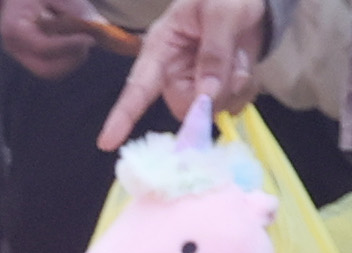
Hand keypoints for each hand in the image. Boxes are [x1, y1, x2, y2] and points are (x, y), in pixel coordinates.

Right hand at [0, 0, 101, 77]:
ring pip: (52, 71)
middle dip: (72, 58)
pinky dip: (68, 57)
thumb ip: (74, 7)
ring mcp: (21, 55)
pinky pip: (52, 67)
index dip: (68, 45)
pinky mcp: (29, 58)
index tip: (89, 38)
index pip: (42, 46)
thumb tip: (95, 24)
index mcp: (15, 26)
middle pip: (46, 69)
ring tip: (81, 38)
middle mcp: (14, 47)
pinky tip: (74, 41)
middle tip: (88, 41)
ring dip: (73, 58)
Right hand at [102, 0, 263, 141]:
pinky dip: (244, 90)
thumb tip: (205, 95)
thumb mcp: (223, 11)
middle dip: (213, 94)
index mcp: (162, 47)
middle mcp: (174, 72)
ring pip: (210, 110)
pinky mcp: (217, 89)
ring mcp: (196, 83)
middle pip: (185, 106)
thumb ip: (215, 51)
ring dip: (234, 88)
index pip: (139, 85)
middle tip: (235, 69)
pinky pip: (231, 106)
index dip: (124, 114)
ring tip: (241, 58)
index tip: (107, 141)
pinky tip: (244, 67)